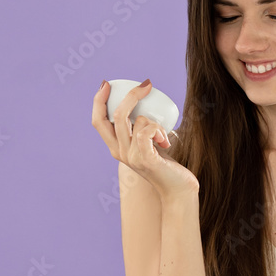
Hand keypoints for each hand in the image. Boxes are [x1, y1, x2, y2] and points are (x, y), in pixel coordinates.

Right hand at [91, 79, 198, 199]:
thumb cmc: (166, 165)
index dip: (98, 101)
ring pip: (136, 121)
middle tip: (146, 84)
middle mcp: (118, 152)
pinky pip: (145, 132)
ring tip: (163, 136)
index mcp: (115, 147)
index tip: (107, 84)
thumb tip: (143, 101)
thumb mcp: (147, 145)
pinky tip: (165, 141)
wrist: (177, 190)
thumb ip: (140, 130)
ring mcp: (130, 157)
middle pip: (114, 116)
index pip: (98, 121)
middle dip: (130, 96)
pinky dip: (157, 130)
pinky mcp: (144, 160)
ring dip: (155, 122)